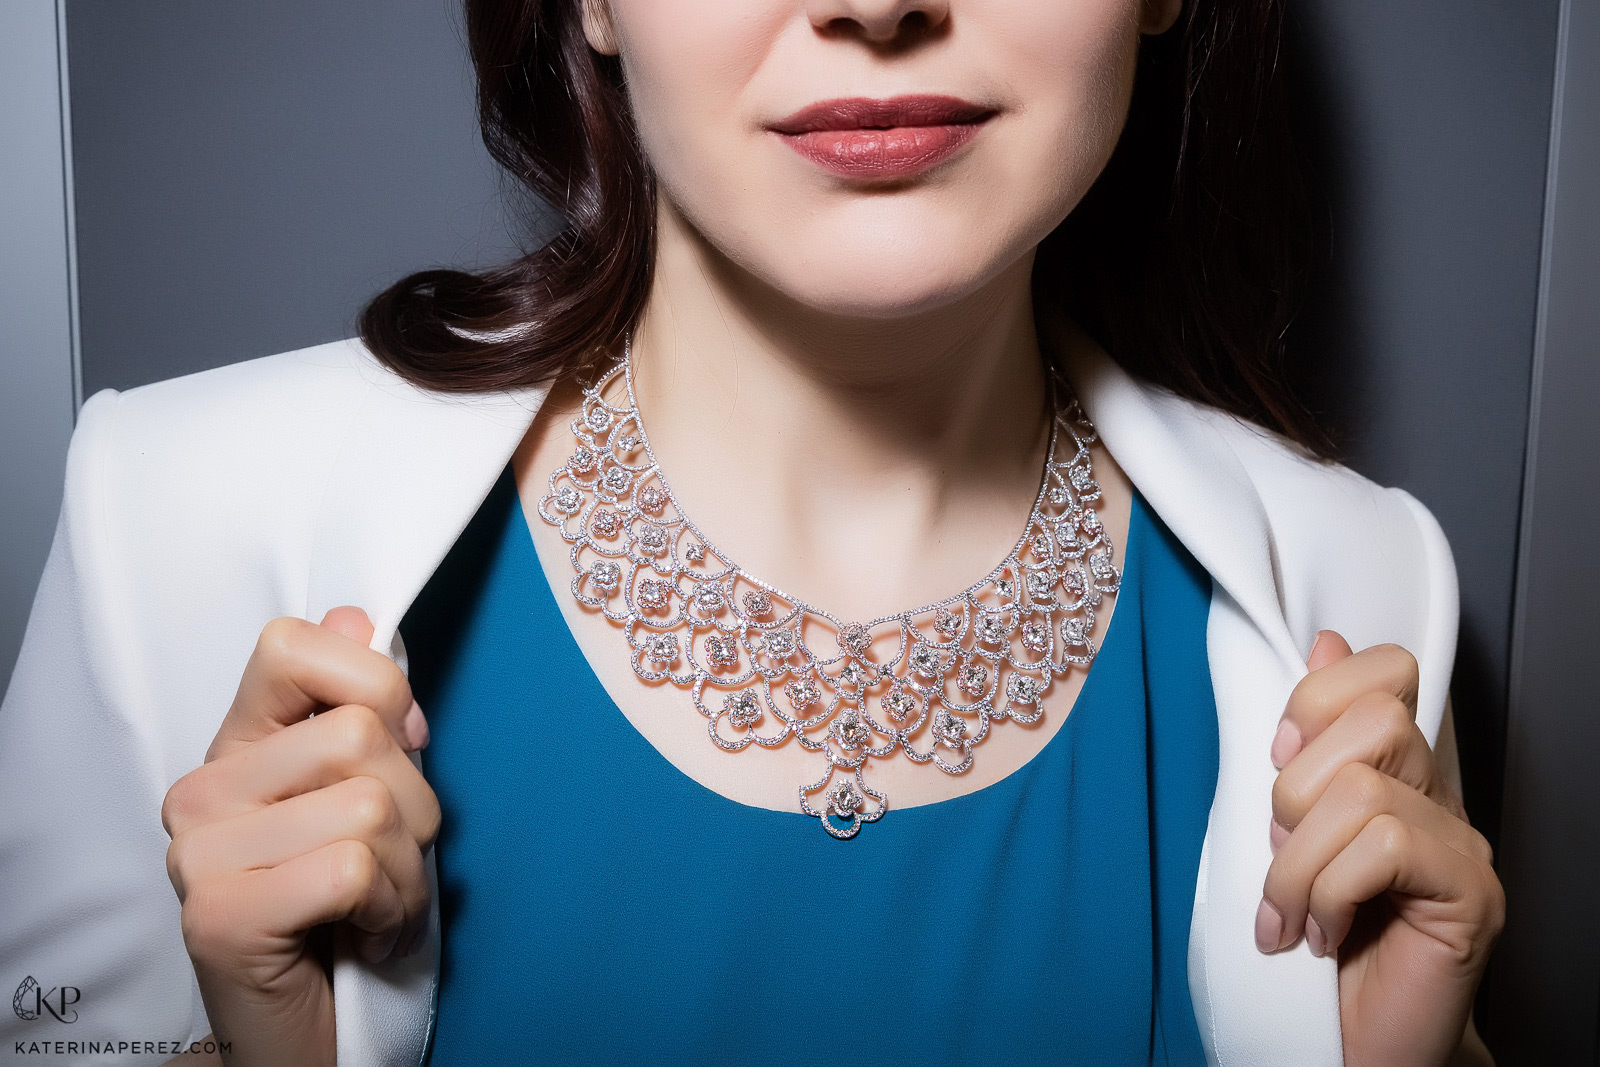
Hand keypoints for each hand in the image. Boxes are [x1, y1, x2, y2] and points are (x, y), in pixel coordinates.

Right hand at [161, 607, 438, 1066]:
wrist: (306, 1030)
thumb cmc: (346, 910)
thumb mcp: (366, 795)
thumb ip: (360, 709)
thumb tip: (357, 617)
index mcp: (238, 746)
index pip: (292, 644)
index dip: (374, 683)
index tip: (402, 743)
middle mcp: (202, 790)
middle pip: (360, 730)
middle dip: (417, 803)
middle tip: (396, 859)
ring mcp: (199, 853)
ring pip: (369, 802)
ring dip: (410, 869)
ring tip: (382, 903)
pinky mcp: (218, 915)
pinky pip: (353, 868)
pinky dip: (389, 908)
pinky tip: (366, 934)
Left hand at [1258, 631, 1503, 1066]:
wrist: (1344, 1042)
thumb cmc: (1309, 943)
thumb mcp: (1282, 828)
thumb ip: (1302, 747)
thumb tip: (1322, 644)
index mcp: (1391, 774)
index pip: (1381, 673)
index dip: (1314, 704)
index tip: (1278, 765)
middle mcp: (1437, 799)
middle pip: (1372, 720)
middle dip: (1296, 791)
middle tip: (1285, 858)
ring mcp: (1461, 845)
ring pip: (1362, 791)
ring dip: (1298, 863)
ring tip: (1293, 915)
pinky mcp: (1470, 893)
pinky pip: (1383, 845)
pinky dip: (1329, 891)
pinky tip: (1322, 934)